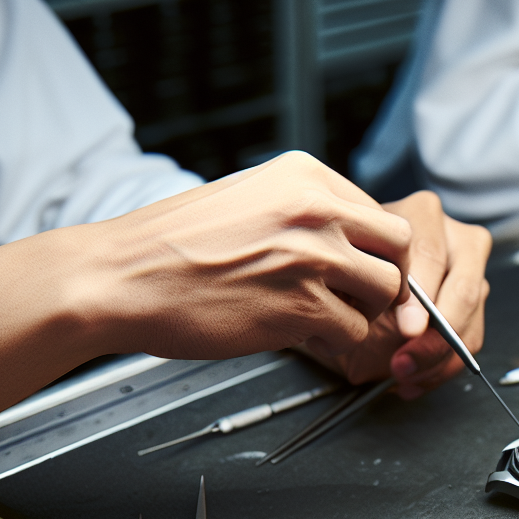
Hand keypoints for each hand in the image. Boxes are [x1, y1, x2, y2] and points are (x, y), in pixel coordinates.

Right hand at [0, 151, 412, 427]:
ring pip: (385, 293)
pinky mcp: (301, 307)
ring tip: (323, 320)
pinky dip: (335, 343)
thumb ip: (303, 211)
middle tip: (357, 301)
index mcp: (304, 175)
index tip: (355, 272)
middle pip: (398, 248)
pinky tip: (301, 337)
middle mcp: (316, 208)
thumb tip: (351, 237)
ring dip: (362, 314)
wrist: (120, 277)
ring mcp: (312, 257)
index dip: (373, 250)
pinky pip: (353, 332)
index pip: (379, 213)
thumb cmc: (172, 246)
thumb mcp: (247, 198)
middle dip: (384, 279)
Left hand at [313, 191, 494, 399]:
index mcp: (418, 215)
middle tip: (405, 362)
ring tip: (403, 375)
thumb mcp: (347, 284)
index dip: (422, 299)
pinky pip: (472, 338)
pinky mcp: (475, 299)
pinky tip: (412, 380)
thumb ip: (371, 300)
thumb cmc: (348, 275)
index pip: (431, 256)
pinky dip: (442, 367)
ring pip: (471, 319)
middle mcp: (451, 235)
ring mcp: (468, 268)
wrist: (348, 284)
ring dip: (438, 358)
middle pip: (463, 289)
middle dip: (435, 336)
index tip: (408, 331)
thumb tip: (409, 332)